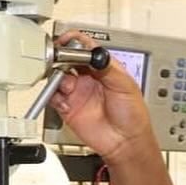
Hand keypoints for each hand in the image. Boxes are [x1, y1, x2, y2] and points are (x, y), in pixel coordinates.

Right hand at [50, 31, 156, 162]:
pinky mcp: (68, 107)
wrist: (126, 142)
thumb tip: (95, 54)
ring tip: (65, 85)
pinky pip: (53, 97)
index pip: (84, 47)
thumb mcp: (126, 86)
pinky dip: (53, 96)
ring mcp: (77, 92)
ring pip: (57, 76)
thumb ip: (108, 68)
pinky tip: (64, 102)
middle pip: (66, 59)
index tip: (66, 42)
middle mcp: (87, 77)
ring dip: (56, 77)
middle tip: (59, 61)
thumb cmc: (132, 115)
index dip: (74, 42)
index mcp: (103, 67)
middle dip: (60, 58)